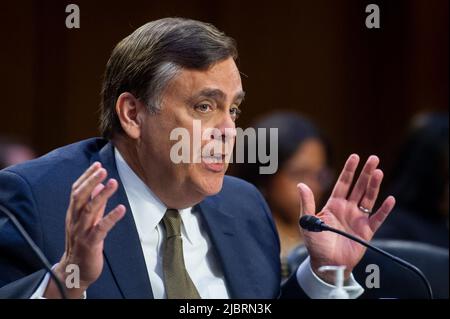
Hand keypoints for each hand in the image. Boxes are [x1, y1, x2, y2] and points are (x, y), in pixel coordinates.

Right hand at [44, 162, 125, 297]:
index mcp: (73, 213)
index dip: (86, 177)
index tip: (97, 164)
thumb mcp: (88, 221)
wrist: (75, 270)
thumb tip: (98, 185)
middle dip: (91, 181)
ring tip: (113, 183)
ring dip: (101, 195)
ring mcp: (81, 232)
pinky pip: (101, 229)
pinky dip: (111, 217)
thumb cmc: (83, 243)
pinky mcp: (90, 243)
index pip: (76, 190)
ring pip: (89, 210)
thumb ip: (93, 203)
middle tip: (103, 169)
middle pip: (79, 196)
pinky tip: (121, 208)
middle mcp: (75, 220)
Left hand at [298, 154, 394, 283]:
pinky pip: (377, 218)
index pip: (343, 183)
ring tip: (379, 171)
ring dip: (374, 185)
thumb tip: (300, 184)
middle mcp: (348, 209)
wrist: (326, 263)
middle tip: (373, 158)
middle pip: (359, 187)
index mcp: (334, 205)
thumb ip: (306, 203)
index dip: (349, 170)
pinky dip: (384, 210)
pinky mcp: (367, 231)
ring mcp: (358, 219)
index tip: (355, 156)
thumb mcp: (306, 222)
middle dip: (366, 173)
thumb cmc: (315, 243)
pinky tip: (390, 199)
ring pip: (369, 198)